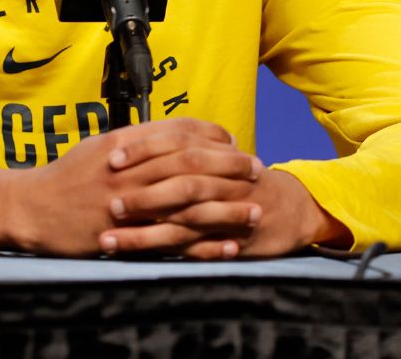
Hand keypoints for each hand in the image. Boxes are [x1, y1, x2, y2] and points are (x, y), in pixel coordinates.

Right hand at [6, 117, 257, 256]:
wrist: (30, 208)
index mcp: (124, 143)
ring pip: (188, 202)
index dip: (212, 135)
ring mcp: (128, 203)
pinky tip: (228, 246)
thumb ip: (136, 140)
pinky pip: (173, 241)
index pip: (178, 131)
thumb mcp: (100, 146)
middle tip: (257, 170)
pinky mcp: (126, 235)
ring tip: (255, 211)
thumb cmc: (67, 177)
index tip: (235, 141)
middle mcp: (129, 169)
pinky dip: (204, 244)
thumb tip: (171, 133)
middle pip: (191, 163)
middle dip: (229, 166)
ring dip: (227, 207)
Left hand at [101, 132, 348, 258]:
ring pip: (181, 223)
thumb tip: (136, 139)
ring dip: (141, 234)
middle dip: (141, 193)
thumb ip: (185, 148)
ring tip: (107, 240)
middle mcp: (221, 182)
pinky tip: (138, 262)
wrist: (292, 209)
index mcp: (215, 155)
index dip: (144, 150)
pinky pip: (193, 251)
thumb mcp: (219, 156)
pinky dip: (166, 256)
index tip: (111, 158)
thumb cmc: (244, 180)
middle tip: (107, 201)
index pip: (176, 145)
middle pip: (179, 182)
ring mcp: (225, 215)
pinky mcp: (228, 243)